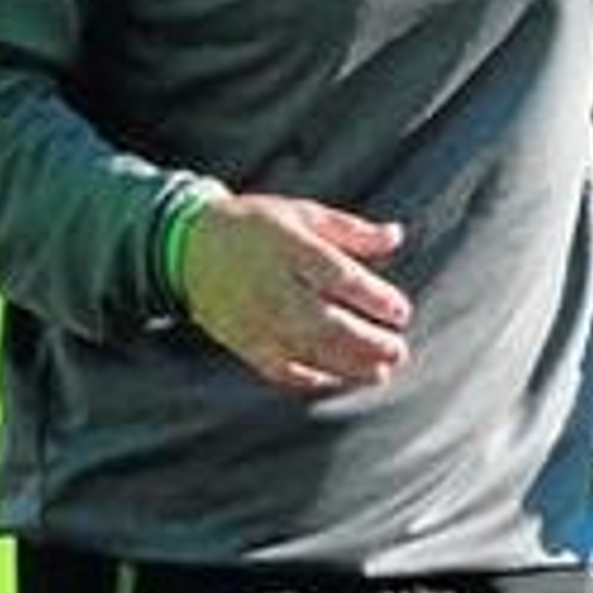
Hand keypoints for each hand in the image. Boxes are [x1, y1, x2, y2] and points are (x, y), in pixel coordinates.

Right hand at [181, 193, 410, 393]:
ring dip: (350, 366)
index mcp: (289, 248)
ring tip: (381, 372)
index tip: (401, 311)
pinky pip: (283, 369)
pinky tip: (340, 378)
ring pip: (309, 351)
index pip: (340, 277)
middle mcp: (273, 286)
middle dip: (368, 342)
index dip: (374, 297)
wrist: (191, 247)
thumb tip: (396, 236)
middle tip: (398, 350)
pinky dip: (314, 378)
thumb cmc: (256, 226)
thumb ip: (351, 230)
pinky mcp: (245, 342)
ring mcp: (257, 319)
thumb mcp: (302, 214)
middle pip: (328, 323)